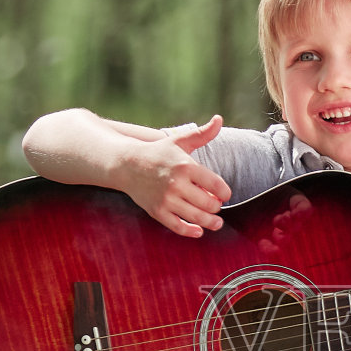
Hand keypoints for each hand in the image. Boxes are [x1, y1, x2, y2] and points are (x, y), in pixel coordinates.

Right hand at [121, 115, 231, 237]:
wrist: (126, 164)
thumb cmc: (158, 152)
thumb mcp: (179, 141)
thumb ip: (202, 134)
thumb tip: (219, 119)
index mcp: (186, 166)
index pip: (216, 185)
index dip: (225, 192)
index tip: (224, 194)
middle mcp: (177, 183)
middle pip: (208, 203)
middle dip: (217, 207)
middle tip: (217, 207)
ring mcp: (166, 199)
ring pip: (196, 217)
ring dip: (211, 222)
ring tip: (216, 222)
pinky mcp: (157, 211)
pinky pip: (178, 226)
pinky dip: (191, 232)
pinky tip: (198, 231)